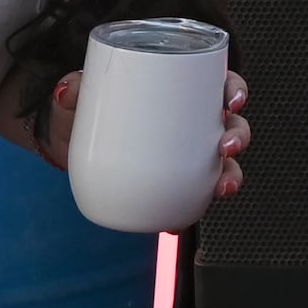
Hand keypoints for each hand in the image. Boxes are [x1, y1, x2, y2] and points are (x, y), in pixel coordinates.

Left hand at [50, 65, 252, 201]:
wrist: (70, 140)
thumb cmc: (88, 105)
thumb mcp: (84, 92)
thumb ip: (77, 87)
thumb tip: (69, 90)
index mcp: (184, 90)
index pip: (221, 85)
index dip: (236, 91)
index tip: (233, 100)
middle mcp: (192, 122)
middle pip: (232, 125)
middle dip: (239, 137)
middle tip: (225, 147)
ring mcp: (185, 154)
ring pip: (222, 164)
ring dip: (231, 176)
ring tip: (222, 187)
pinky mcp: (170, 182)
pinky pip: (189, 198)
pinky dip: (187, 212)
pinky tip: (178, 223)